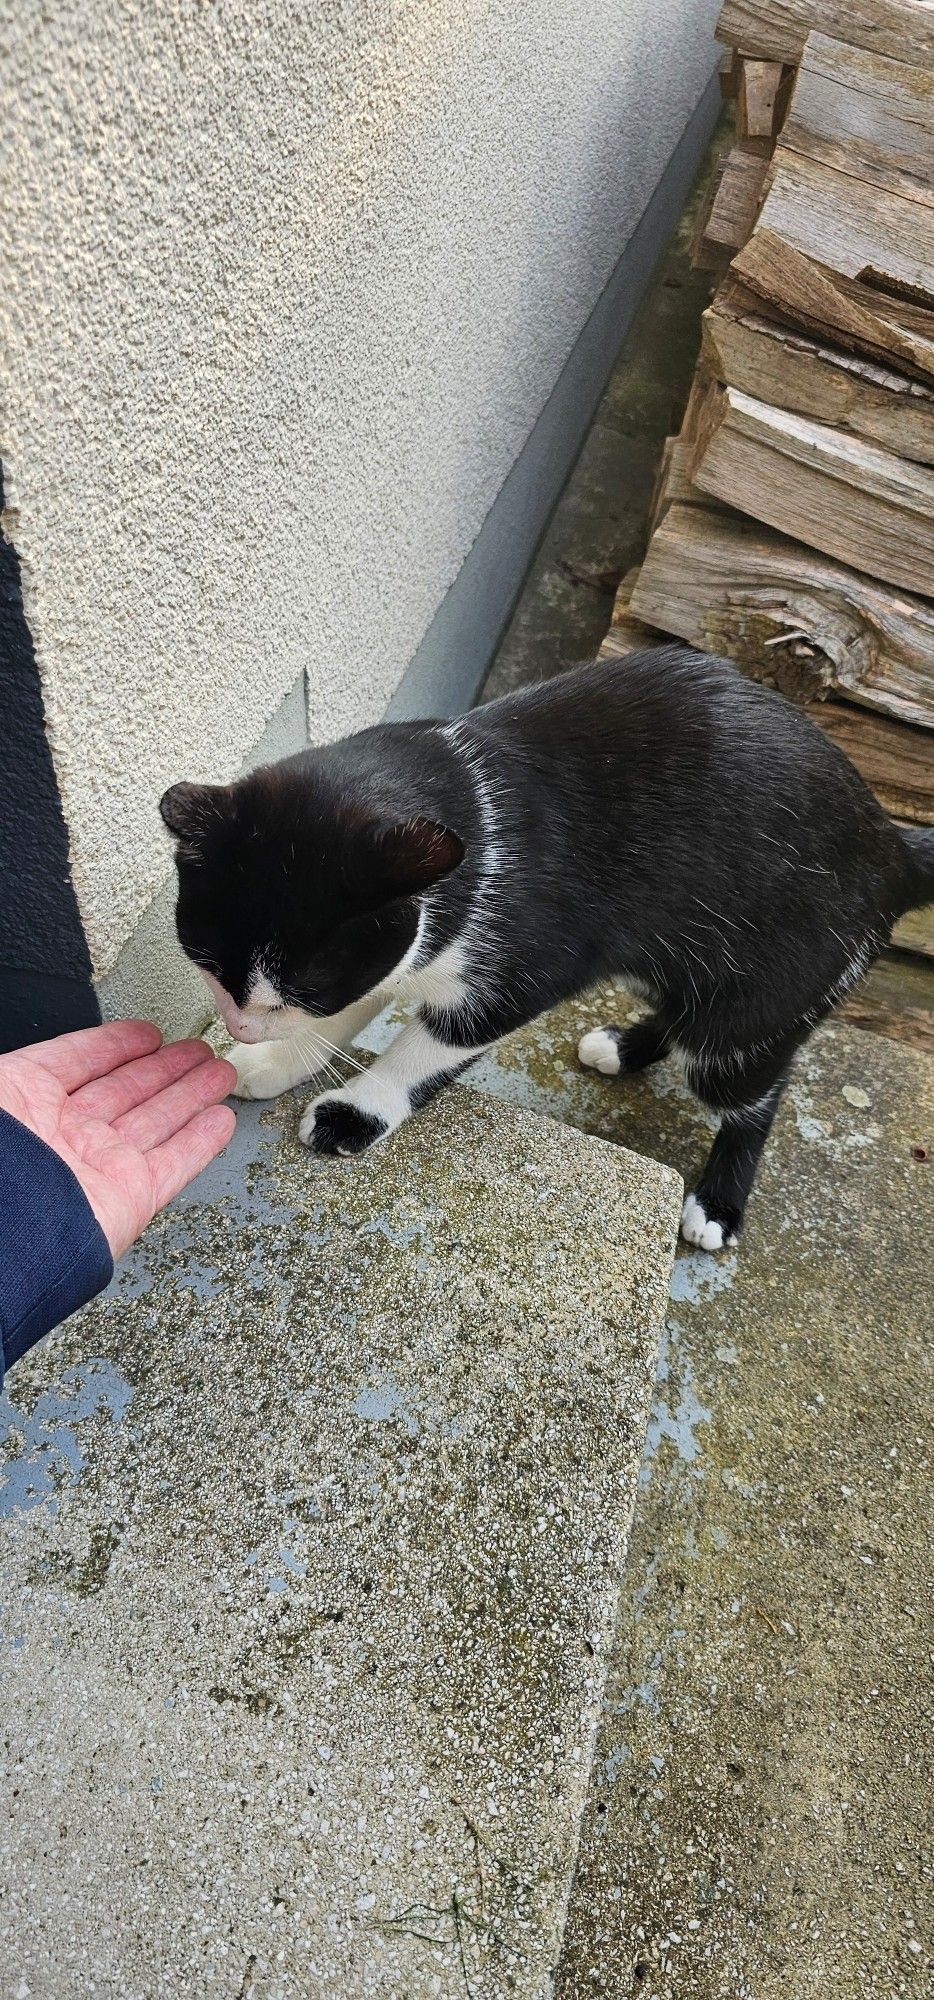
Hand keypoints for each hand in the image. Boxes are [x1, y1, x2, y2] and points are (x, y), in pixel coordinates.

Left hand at [0, 1021, 236, 1259]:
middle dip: (164, 1069)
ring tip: (218, 1073)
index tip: (144, 1033)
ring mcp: (99, 1167)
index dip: (114, 1046)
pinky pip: (173, 1165)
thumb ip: (28, 1069)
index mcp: (26, 1105)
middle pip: (126, 1092)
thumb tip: (47, 1055)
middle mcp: (66, 1136)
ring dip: (190, 1095)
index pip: (78, 1064)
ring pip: (156, 1123)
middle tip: (195, 1051)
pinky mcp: (129, 1199)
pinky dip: (200, 1142)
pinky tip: (219, 1119)